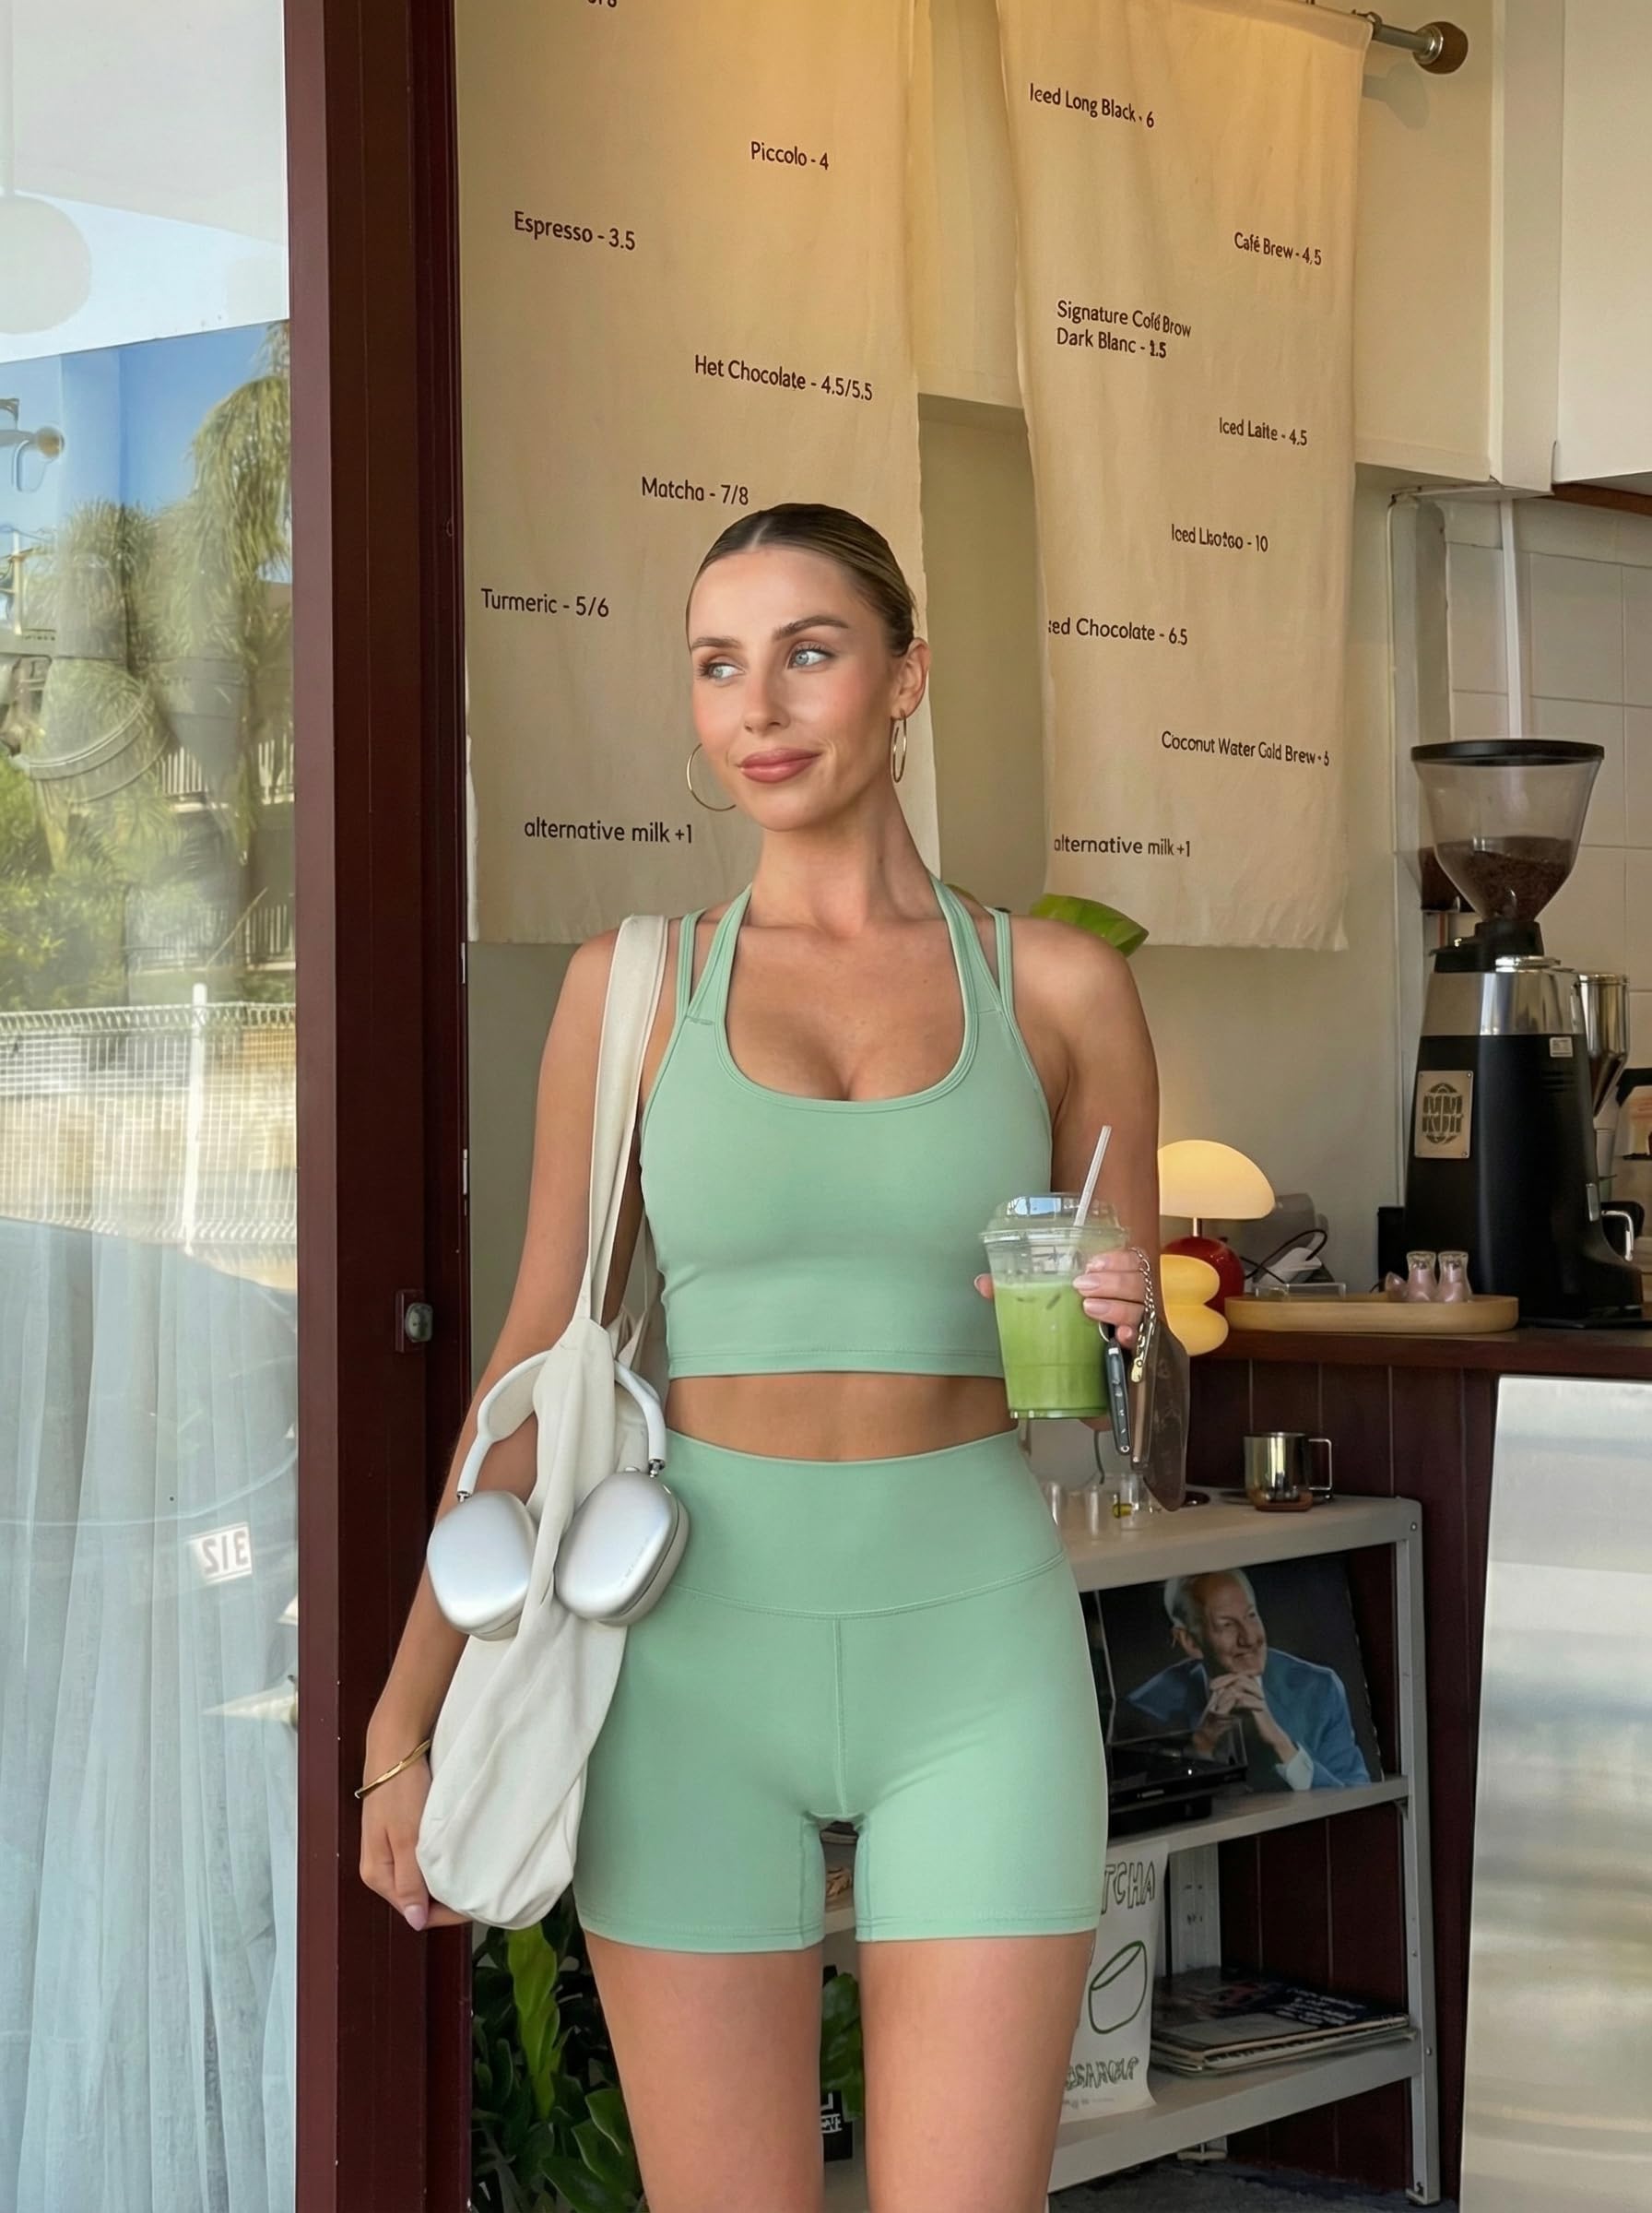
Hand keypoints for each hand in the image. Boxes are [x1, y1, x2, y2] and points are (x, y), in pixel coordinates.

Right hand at [358, 1753, 469, 1931]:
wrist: (396, 1747)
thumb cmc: (400, 1790)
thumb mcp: (406, 1837)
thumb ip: (410, 1881)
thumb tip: (414, 1922)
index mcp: (377, 1875)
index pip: (414, 1912)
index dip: (445, 1914)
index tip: (475, 1907)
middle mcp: (382, 1867)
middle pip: (418, 1898)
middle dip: (447, 1899)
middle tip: (481, 1893)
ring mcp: (392, 1850)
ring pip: (423, 1879)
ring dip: (446, 1880)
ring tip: (475, 1877)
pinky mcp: (403, 1834)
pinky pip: (424, 1860)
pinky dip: (443, 1862)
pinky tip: (461, 1858)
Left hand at [974, 1247, 1150, 1349]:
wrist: (1085, 1399)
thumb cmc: (1068, 1351)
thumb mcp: (1042, 1321)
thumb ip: (1018, 1299)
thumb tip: (984, 1283)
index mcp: (1111, 1290)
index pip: (1129, 1261)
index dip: (1116, 1257)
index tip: (1090, 1262)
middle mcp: (1130, 1307)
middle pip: (1138, 1280)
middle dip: (1112, 1279)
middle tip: (1082, 1286)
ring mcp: (1139, 1332)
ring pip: (1142, 1307)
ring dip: (1118, 1305)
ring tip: (1090, 1309)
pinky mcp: (1141, 1360)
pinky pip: (1148, 1343)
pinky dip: (1135, 1335)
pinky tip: (1122, 1336)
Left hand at [1197, 1674, 1297, 1764]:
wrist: (1268, 1735)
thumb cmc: (1253, 1722)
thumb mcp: (1240, 1707)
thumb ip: (1232, 1698)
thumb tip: (1216, 1691)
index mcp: (1252, 1688)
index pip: (1236, 1675)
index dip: (1223, 1678)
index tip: (1211, 1686)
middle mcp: (1256, 1690)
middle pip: (1238, 1677)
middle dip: (1223, 1681)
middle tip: (1212, 1688)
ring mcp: (1258, 1697)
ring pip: (1240, 1685)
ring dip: (1225, 1694)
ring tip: (1217, 1703)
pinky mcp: (1259, 1707)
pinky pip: (1242, 1699)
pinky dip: (1230, 1704)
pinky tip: (1224, 1711)